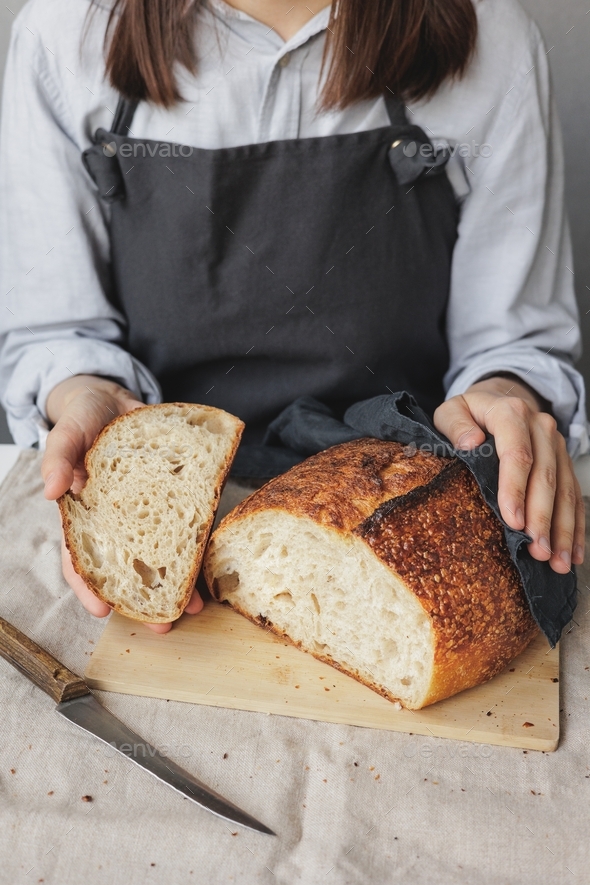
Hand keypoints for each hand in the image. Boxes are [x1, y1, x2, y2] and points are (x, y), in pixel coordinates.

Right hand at [42, 375, 202, 631]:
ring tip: (196, 606)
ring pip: (160, 554)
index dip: (89, 588)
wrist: (115, 398)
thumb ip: (58, 457)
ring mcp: (145, 512)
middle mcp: (115, 521)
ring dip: (178, 581)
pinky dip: (197, 545)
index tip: (103, 611)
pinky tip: (211, 562)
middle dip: (145, 599)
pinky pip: (184, 525)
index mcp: (83, 515)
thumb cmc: (84, 419)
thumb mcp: (67, 432)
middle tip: (163, 623)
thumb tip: (51, 491)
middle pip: (128, 568)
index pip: (81, 559)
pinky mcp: (172, 497)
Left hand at [433, 374, 584, 574]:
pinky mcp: (564, 461)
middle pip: (545, 476)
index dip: (516, 489)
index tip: (513, 521)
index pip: (517, 453)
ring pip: (565, 489)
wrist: (500, 397)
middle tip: (537, 551)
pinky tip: (575, 553)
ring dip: (564, 528)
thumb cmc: (470, 412)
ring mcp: (556, 445)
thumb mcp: (452, 409)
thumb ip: (455, 424)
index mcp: (511, 413)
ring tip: (559, 562)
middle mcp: (540, 428)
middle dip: (543, 517)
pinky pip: (574, 495)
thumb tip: (470, 442)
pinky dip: (575, 525)